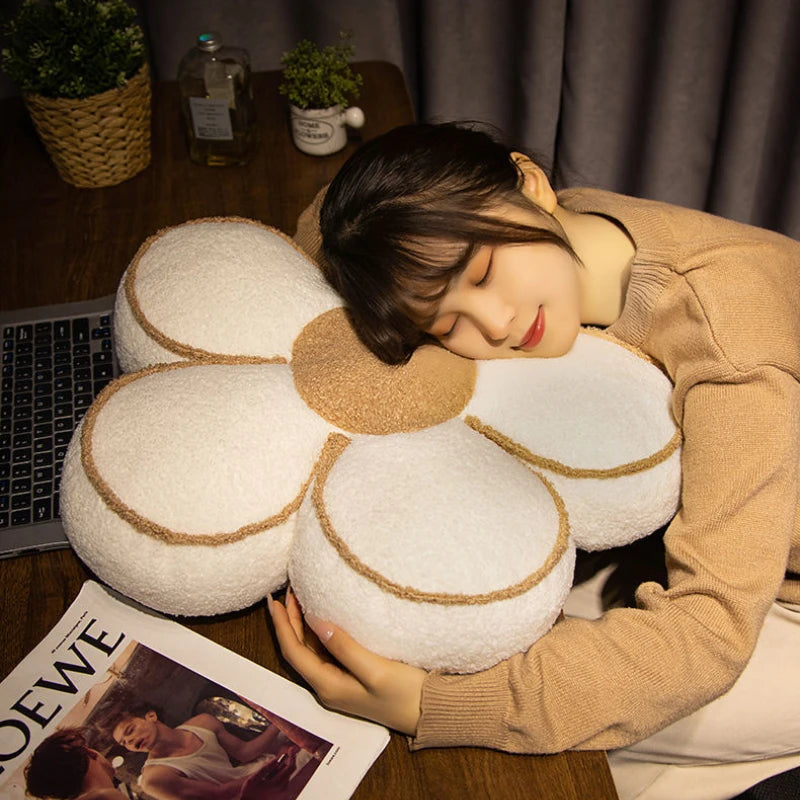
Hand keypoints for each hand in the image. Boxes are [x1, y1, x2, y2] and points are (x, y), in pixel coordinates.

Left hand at [268, 588, 425, 734]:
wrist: (430, 712)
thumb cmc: (405, 693)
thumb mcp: (374, 668)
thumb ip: (343, 646)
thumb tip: (314, 620)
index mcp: (328, 686)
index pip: (293, 652)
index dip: (281, 625)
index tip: (274, 600)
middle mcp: (328, 686)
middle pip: (298, 650)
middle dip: (289, 621)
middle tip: (288, 591)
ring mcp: (339, 682)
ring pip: (310, 650)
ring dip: (302, 624)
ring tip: (300, 597)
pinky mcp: (351, 676)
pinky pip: (325, 651)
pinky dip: (318, 631)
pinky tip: (322, 616)